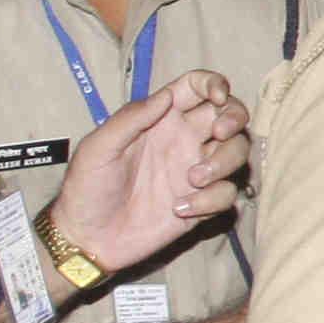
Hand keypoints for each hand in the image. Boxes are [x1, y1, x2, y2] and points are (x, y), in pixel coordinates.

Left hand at [53, 73, 251, 273]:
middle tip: (219, 134)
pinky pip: (227, 194)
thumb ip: (130, 119)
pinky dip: (211, 201)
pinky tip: (179, 209)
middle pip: (230, 115)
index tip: (218, 97)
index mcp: (159, 121)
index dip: (214, 83)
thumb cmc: (86, 188)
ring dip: (224, 162)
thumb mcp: (98, 148)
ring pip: (237, 152)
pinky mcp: (202, 205)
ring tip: (193, 180)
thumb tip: (166, 95)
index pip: (195, 88)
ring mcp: (195, 172)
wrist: (88, 238)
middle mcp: (183, 141)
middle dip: (235, 118)